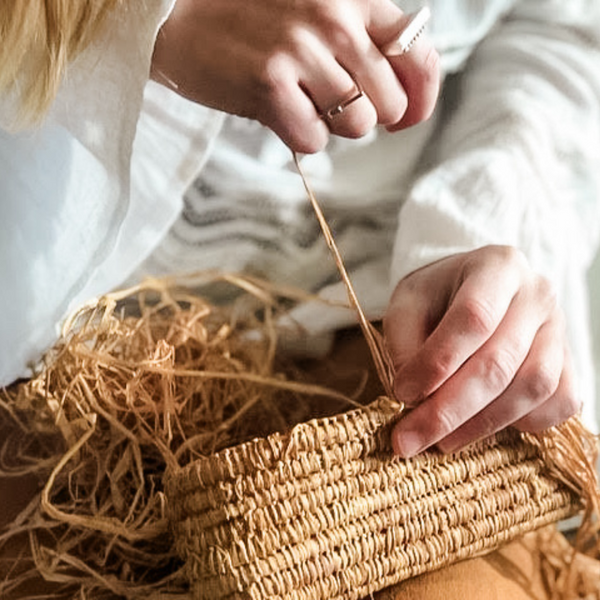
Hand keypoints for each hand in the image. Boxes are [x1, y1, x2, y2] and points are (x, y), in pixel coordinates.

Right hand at [151, 0, 439, 152]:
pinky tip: (278, 110)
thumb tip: (408, 99)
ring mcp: (301, 51)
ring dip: (332, 125)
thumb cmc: (251, 17)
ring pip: (357, 126)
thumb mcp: (316, 10)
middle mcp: (334, 20)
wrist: (177, 16)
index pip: (419, 54)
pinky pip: (314, 140)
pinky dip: (300, 135)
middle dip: (367, 114)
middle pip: (391, 104)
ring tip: (300, 100)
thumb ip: (364, 40)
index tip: (408, 117)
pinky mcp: (270, 85)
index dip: (422, 97)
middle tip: (330, 101)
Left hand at [383, 245, 579, 457]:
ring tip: (440, 440)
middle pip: (500, 361)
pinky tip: (483, 427)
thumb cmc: (438, 296)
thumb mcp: (408, 303)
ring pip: (532, 386)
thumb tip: (414, 397)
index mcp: (496, 266)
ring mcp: (560, 330)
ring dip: (481, 424)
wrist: (474, 290)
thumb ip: (405, 343)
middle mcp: (537, 294)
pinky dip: (524, 424)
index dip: (436, 363)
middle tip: (410, 439)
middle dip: (450, 410)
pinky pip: (561, 402)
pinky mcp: (570, 362)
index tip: (402, 393)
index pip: (473, 318)